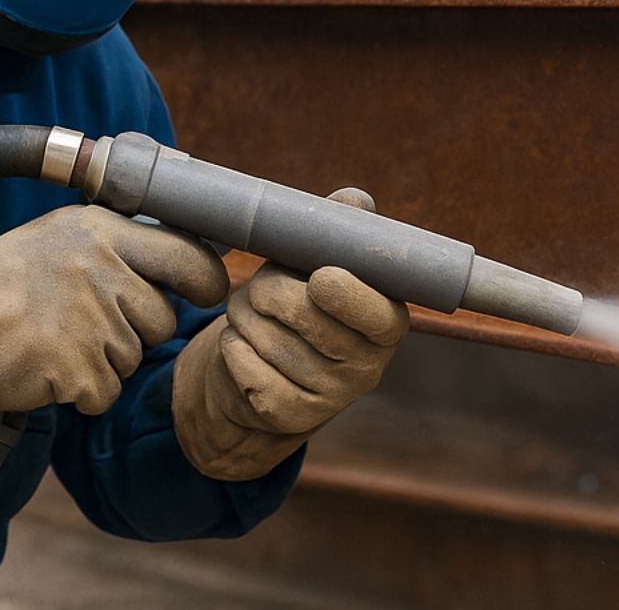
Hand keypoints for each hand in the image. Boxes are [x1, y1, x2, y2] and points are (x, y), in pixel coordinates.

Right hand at [0, 205, 227, 433]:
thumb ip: (119, 244)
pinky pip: (106, 391)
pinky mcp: (79, 368)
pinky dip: (82, 390)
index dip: (206, 279)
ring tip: (56, 339)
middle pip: (162, 319)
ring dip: (104, 360)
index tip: (209, 291)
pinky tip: (48, 367)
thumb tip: (188, 255)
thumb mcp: (61, 237)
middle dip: (136, 330)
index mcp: (102, 232)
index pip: (187, 254)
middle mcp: (104, 271)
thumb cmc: (1, 281)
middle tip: (87, 322)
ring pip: (134, 357)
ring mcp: (93, 321)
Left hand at [171, 188, 408, 479]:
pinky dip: (231, 344)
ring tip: (250, 314)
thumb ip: (341, 229)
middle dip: (270, 289)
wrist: (265, 376)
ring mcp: (327, 399)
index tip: (320, 277)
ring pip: (268, 338)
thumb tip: (355, 202)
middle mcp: (366, 368)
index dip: (348, 296)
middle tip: (261, 286)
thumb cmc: (299, 304)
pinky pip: (243, 364)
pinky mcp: (286, 417)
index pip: (379, 315)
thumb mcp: (320, 263)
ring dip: (244, 315)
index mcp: (387, 325)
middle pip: (306, 316)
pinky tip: (242, 343)